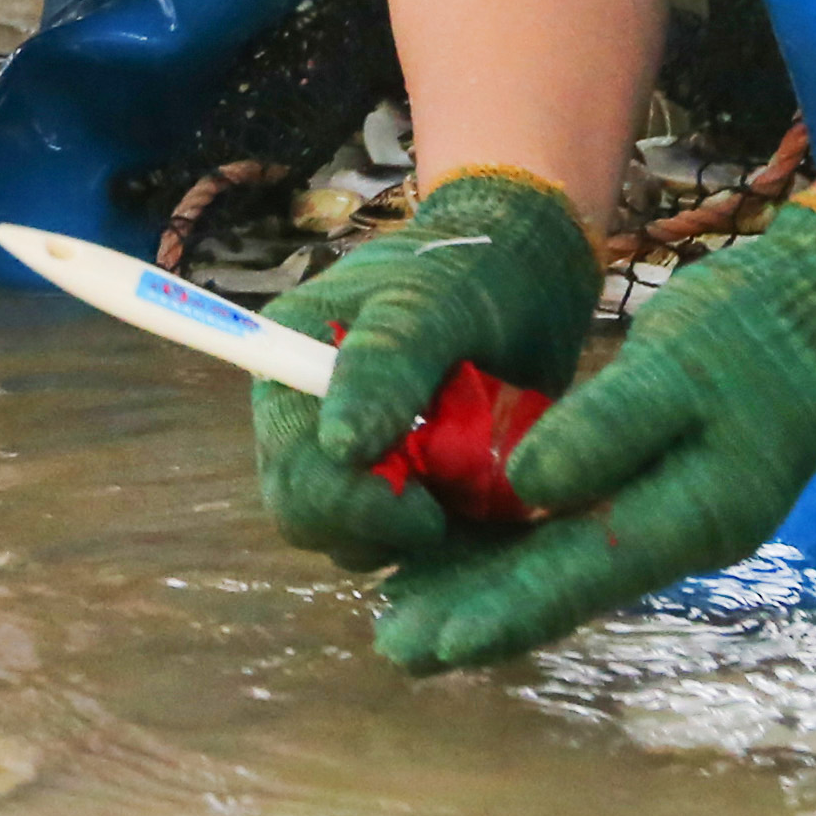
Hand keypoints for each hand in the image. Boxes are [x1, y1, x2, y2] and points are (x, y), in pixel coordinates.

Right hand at [252, 167, 604, 571]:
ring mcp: (357, 460)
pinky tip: (494, 499)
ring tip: (483, 482)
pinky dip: (454, 536)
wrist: (526, 272)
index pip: (292, 472)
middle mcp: (309, 423)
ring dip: (423, 533)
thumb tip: (339, 447)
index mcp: (289, 371)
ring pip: (362, 542)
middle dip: (383, 526)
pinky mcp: (405, 488)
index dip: (348, 506)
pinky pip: (413, 543)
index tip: (427, 510)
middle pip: (314, 521)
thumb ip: (387, 363)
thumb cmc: (471, 271)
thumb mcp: (431, 302)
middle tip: (455, 500)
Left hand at [366, 199, 815, 672]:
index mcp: (694, 512)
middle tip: (396, 646)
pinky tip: (464, 559)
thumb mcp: (677, 367)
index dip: (502, 609)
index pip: (579, 572)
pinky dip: (520, 552)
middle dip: (479, 616)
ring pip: (565, 566)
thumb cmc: (749, 332)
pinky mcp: (660, 496)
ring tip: (409, 616)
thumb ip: (606, 428)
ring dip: (490, 592)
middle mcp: (681, 536)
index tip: (431, 638)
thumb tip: (528, 486)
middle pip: (564, 584)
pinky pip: (578, 537)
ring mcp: (672, 521)